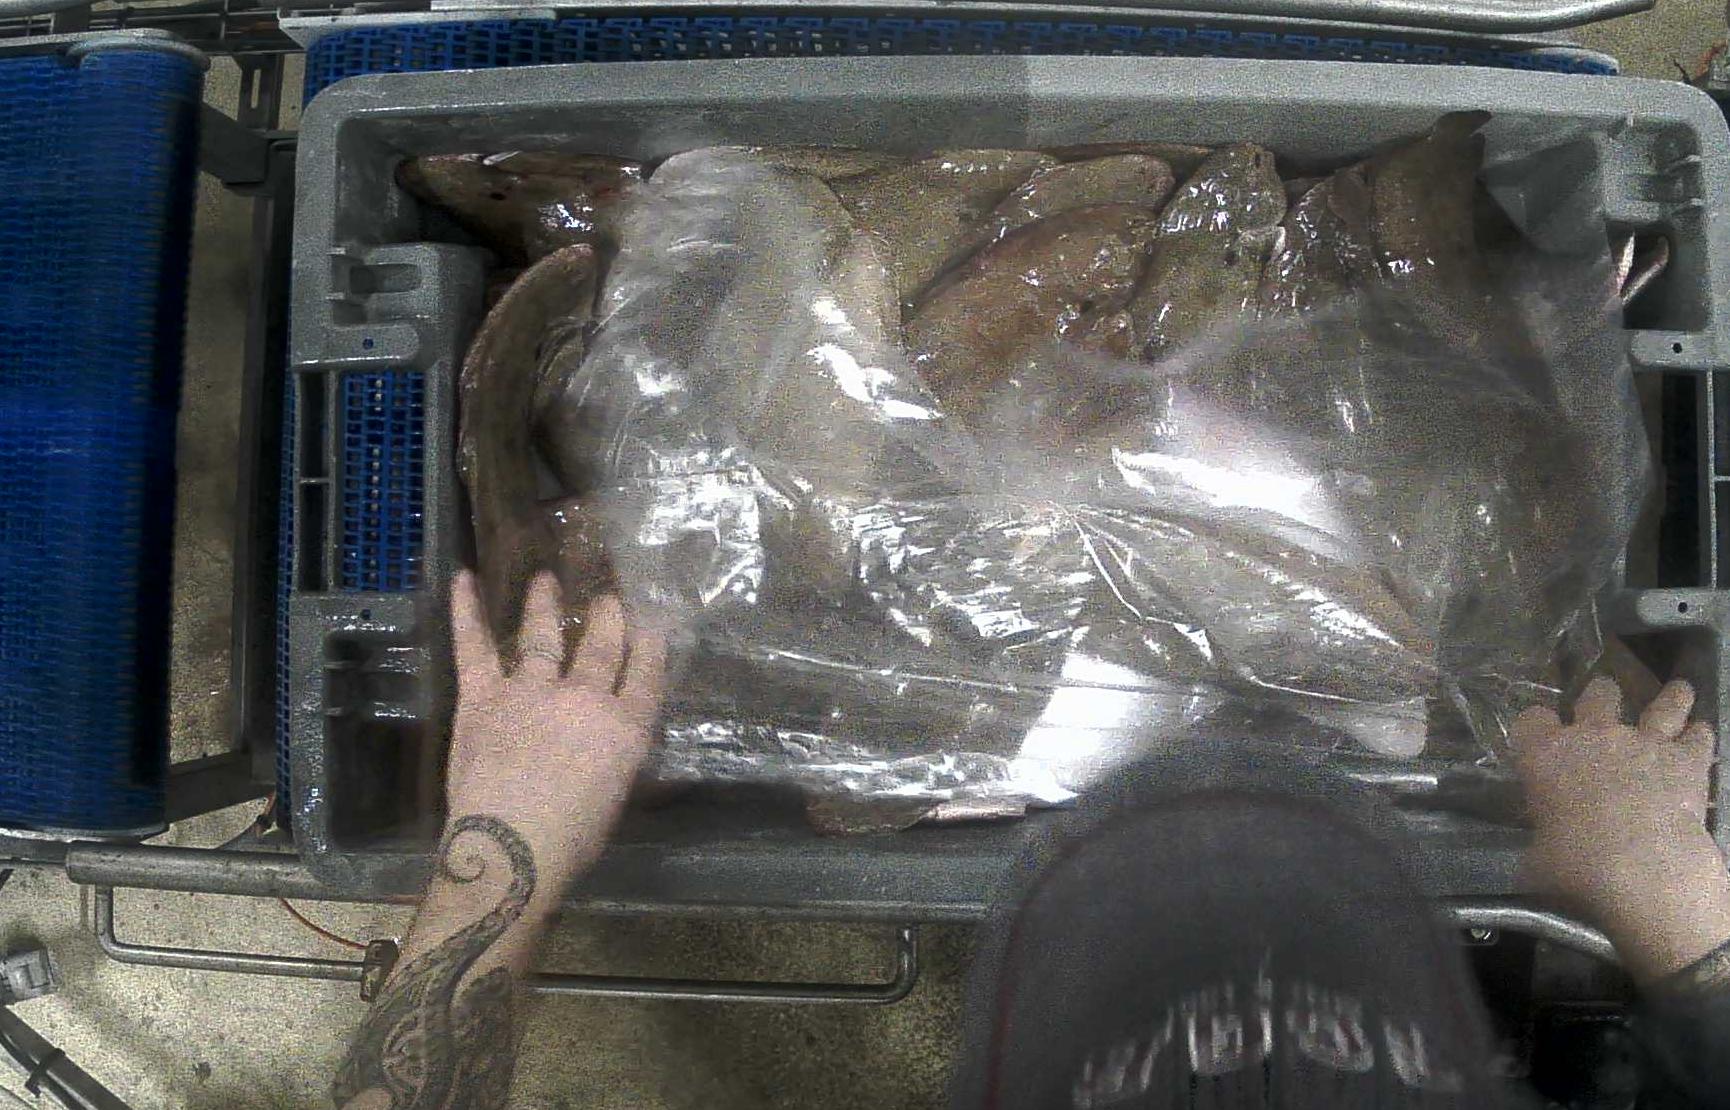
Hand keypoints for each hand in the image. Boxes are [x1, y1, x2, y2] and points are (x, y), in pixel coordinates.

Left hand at [448, 569, 665, 889]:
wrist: (510, 846)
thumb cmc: (571, 841)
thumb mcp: (615, 797)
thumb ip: (614, 759)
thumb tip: (608, 743)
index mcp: (625, 729)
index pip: (646, 676)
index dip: (651, 647)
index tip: (654, 623)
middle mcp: (584, 698)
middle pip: (601, 647)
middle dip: (608, 618)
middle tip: (609, 596)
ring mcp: (531, 691)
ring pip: (543, 637)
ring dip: (545, 605)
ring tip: (545, 580)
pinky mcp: (483, 696)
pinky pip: (475, 647)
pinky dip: (467, 612)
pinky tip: (465, 579)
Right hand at [1512, 676, 1729, 981]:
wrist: (1641, 870)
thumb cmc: (1575, 866)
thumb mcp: (1538, 855)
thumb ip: (1542, 836)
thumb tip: (1545, 843)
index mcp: (1545, 755)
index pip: (1532, 719)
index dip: (1536, 724)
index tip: (1540, 732)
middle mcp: (1593, 737)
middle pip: (1597, 695)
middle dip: (1601, 694)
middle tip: (1604, 696)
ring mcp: (1643, 743)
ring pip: (1660, 705)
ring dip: (1670, 698)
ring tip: (1679, 690)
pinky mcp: (1686, 760)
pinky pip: (1697, 737)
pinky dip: (1699, 735)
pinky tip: (1701, 733)